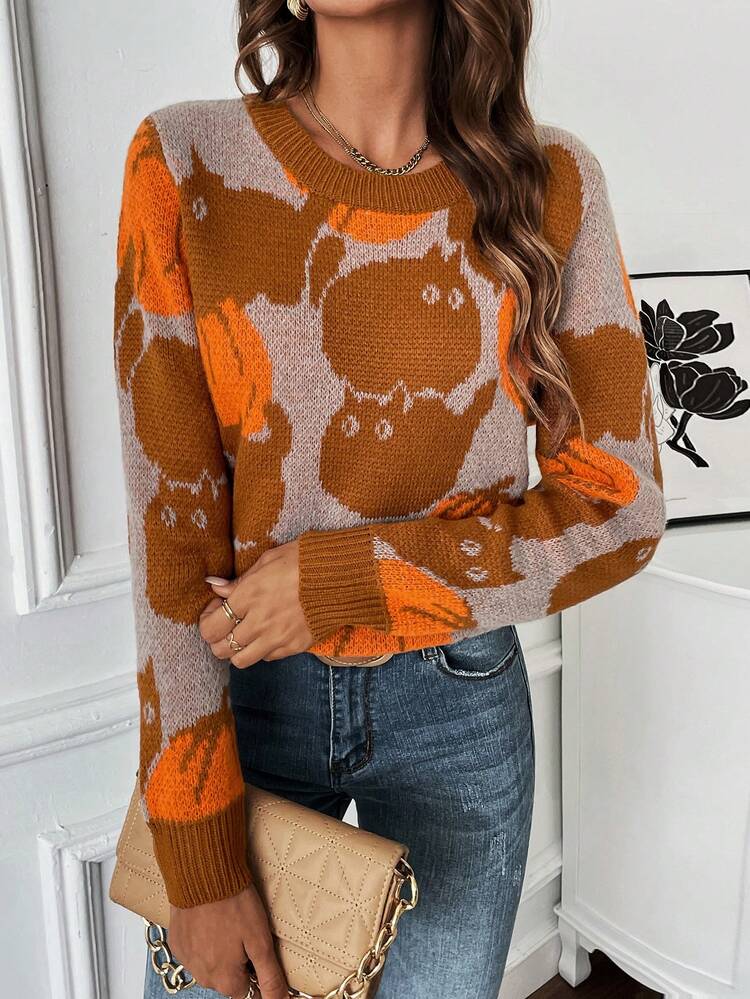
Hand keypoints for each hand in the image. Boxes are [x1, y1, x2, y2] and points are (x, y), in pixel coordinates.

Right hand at [168, 884, 286, 998]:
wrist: (201, 873)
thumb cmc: (233, 903)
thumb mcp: (260, 941)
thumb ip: (269, 977)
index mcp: (223, 979)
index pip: (245, 991)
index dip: (256, 971)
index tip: (257, 948)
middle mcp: (201, 975)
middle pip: (227, 979)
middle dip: (238, 961)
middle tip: (244, 930)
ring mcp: (186, 958)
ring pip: (210, 965)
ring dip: (220, 951)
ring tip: (227, 922)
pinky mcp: (177, 941)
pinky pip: (194, 950)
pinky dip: (203, 940)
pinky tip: (211, 919)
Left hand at [199, 540, 314, 667]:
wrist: (341, 577)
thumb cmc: (303, 561)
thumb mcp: (267, 561)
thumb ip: (239, 580)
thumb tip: (215, 587)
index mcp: (248, 596)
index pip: (210, 626)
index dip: (207, 620)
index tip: (216, 608)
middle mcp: (258, 622)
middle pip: (221, 649)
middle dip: (218, 639)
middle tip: (226, 624)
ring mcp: (276, 638)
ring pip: (240, 661)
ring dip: (237, 649)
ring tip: (245, 634)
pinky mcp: (293, 647)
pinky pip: (266, 658)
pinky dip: (262, 650)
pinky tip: (268, 633)